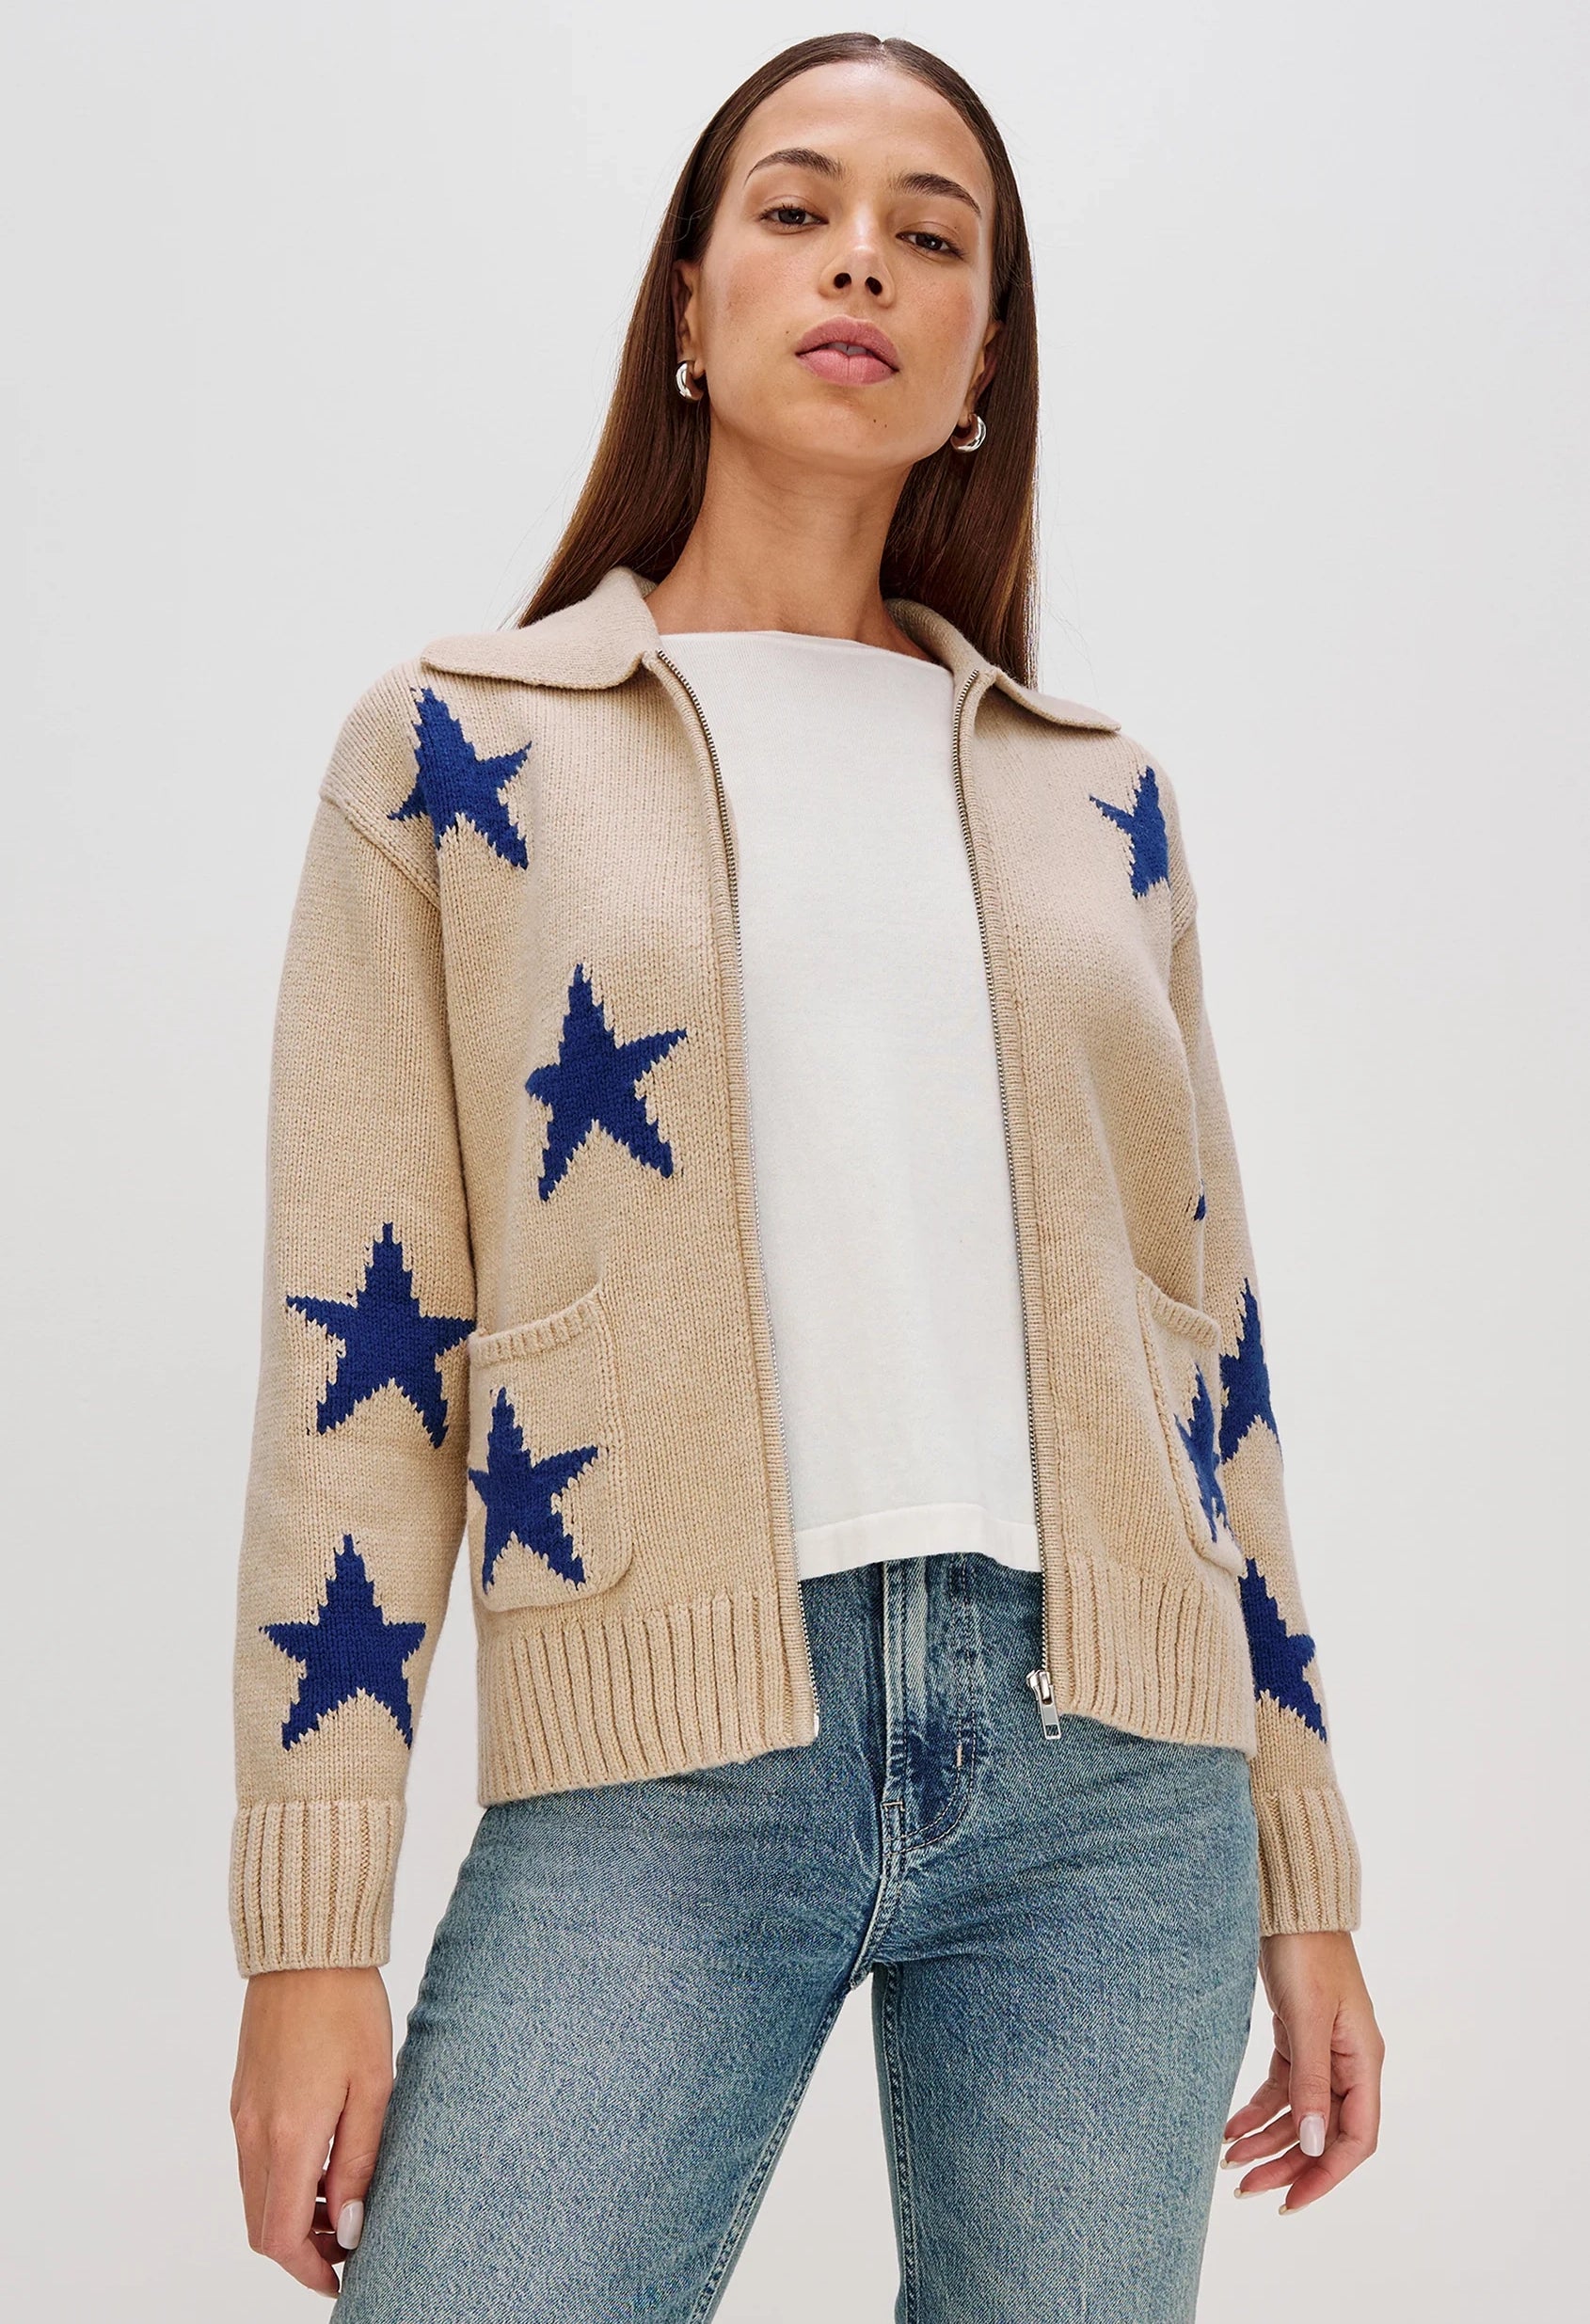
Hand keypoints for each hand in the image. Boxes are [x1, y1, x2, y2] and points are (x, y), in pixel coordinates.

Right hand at [231, 1964, 394, 2294]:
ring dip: (292, 2216)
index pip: (282, 2236)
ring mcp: (242, 2114)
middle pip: (262, 2226)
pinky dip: (281, 2182)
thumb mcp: (374, 2087)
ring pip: (254, 2196)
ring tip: (344, 2202)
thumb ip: (359, 2162)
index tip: (342, 2277)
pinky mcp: (242, 2096)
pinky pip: (252, 2162)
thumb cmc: (348, 2008)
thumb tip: (349, 2227)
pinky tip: (322, 2162)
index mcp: (289, 2134)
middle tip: (348, 2244)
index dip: (310, 2270)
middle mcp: (254, 2131)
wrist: (306, 1947)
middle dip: (302, 2250)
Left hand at [1221, 1930, 1381, 2213]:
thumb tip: (1315, 2146)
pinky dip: (1258, 2110)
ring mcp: (1322, 2050)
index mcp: (1363, 2061)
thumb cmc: (1306, 1952)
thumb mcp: (1308, 2018)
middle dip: (1287, 2164)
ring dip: (1268, 2140)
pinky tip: (1230, 2126)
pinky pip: (1280, 2088)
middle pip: (1323, 2133)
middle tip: (1246, 2189)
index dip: (1326, 2175)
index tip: (1291, 2201)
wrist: (1290, 1903)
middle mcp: (1347, 2062)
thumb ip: (1310, 2082)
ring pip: (1299, 2114)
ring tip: (1230, 2164)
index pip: (1355, 2138)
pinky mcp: (1296, 2037)